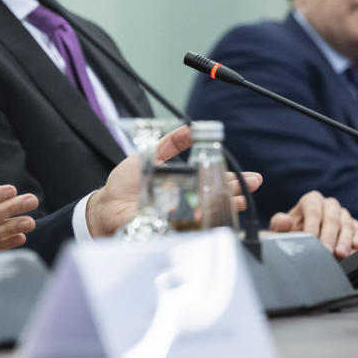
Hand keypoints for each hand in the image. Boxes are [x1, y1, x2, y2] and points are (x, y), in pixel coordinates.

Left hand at [86, 125, 264, 236]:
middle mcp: (186, 204)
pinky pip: (185, 228)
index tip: (251, 178)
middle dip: (236, 194)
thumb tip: (191, 127)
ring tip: (236, 203)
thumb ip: (169, 144)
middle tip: (250, 188)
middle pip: (216, 199)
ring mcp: (179, 219)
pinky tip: (204, 215)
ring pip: (207, 215)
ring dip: (222, 209)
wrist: (105, 205)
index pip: (214, 182)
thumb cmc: (127, 183)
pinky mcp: (167, 231)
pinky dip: (194, 222)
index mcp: (184, 185)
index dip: (233, 180)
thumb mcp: (149, 156)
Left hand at [269, 191, 357, 258]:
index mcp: (311, 200)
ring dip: (345, 240)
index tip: (311, 239)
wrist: (305, 242)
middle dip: (330, 235)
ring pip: (347, 224)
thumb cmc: (292, 234)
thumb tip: (286, 220)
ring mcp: (344, 215)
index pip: (313, 210)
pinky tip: (356, 247)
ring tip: (341, 254)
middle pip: (332, 217)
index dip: (313, 225)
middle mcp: (329, 205)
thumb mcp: (281, 230)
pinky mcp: (356, 226)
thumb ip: (279, 225)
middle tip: (327, 250)